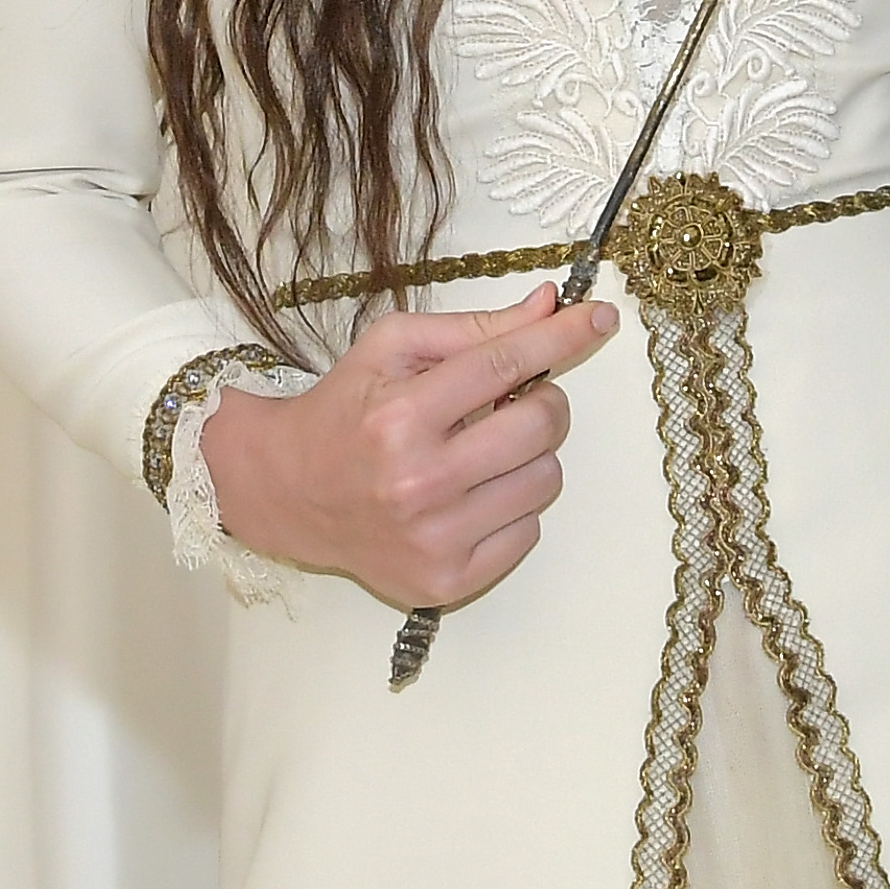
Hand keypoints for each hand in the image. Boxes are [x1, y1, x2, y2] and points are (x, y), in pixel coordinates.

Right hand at [199, 281, 605, 614]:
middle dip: (542, 402)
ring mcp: (433, 538)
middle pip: (541, 425)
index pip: (505, 364)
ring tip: (482, 453)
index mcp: (400, 414)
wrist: (288, 493)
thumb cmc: (346, 412)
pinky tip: (470, 496)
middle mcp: (417, 481)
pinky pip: (529, 533)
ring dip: (528, 457)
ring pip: (546, 480)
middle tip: (513, 402)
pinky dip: (511, 508)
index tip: (601, 318)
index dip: (562, 337)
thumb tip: (551, 307)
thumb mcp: (393, 350)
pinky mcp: (445, 581)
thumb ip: (475, 328)